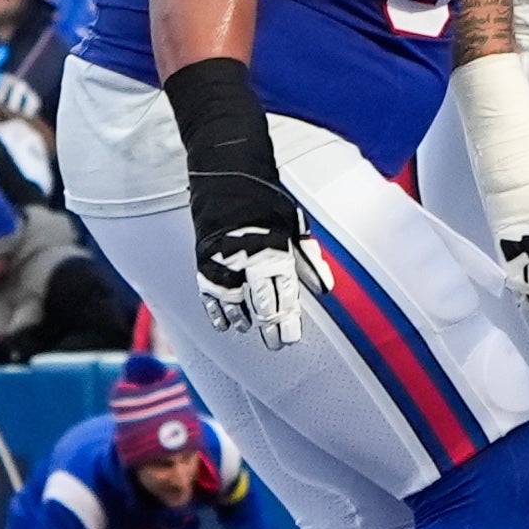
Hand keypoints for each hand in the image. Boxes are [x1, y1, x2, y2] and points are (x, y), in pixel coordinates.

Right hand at [191, 180, 326, 347]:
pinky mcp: (204, 262)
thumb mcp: (295, 230)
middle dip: (269, 326)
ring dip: (242, 319)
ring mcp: (224, 262)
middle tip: (275, 344)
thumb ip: (309, 260)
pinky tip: (224, 324)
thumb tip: (325, 288)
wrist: (227, 185)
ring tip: (249, 329)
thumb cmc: (267, 209)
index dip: (287, 318)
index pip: (284, 293)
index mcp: (275, 251)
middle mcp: (249, 260)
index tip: (291, 337)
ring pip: (233, 302)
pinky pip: (208, 294)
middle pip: (260, 302)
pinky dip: (216, 311)